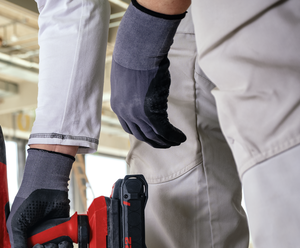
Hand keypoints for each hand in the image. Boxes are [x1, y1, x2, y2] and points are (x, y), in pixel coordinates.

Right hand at [6, 148, 73, 247]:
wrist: (46, 188)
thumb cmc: (26, 204)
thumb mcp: (16, 226)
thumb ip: (17, 247)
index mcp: (20, 239)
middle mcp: (34, 240)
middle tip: (40, 247)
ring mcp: (48, 237)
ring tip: (52, 241)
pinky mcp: (62, 233)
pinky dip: (65, 247)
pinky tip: (62, 240)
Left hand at [110, 0, 186, 148]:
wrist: (137, 51)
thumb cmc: (135, 56)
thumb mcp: (129, 76)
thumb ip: (134, 88)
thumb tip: (144, 86)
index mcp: (118, 105)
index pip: (129, 127)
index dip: (142, 133)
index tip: (151, 135)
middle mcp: (125, 113)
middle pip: (141, 134)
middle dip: (154, 141)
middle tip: (166, 144)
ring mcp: (137, 114)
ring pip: (153, 134)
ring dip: (166, 140)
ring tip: (177, 141)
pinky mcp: (150, 112)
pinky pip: (163, 130)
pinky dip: (173, 135)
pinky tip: (181, 137)